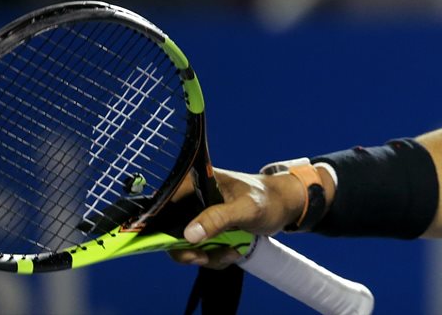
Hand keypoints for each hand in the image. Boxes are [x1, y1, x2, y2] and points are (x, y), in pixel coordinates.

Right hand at [169, 168, 304, 268]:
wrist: (284, 206)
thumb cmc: (268, 199)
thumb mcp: (245, 208)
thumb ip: (219, 218)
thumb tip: (189, 234)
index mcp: (197, 183)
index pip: (164, 202)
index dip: (157, 225)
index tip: (172, 243)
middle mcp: (193, 199)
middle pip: (168, 229)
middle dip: (186, 249)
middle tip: (203, 257)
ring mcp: (200, 216)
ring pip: (185, 244)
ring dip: (205, 256)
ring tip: (230, 252)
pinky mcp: (208, 230)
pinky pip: (199, 251)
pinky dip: (214, 257)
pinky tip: (233, 251)